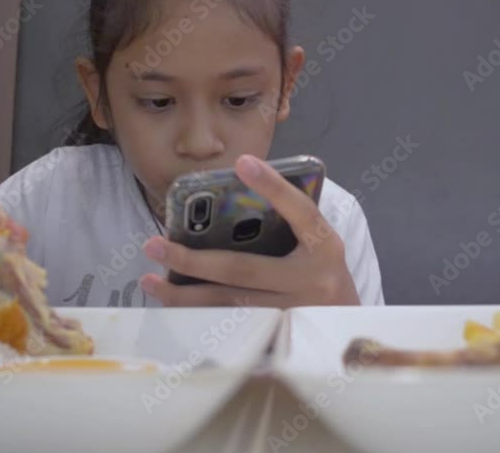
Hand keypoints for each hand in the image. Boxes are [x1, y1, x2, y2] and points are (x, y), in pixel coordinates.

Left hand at [139, 154, 360, 307]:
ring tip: (151, 280)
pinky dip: (199, 316)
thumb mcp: (318, 246)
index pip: (299, 210)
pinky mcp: (278, 338)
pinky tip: (173, 306)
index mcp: (325, 246)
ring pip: (229, 304)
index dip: (273, 186)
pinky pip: (231, 327)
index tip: (242, 162)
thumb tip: (227, 201)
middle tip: (154, 244)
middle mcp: (310, 280)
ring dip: (184, 293)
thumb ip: (287, 224)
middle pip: (243, 269)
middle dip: (193, 258)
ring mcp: (292, 314)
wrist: (349, 329)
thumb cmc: (322, 274)